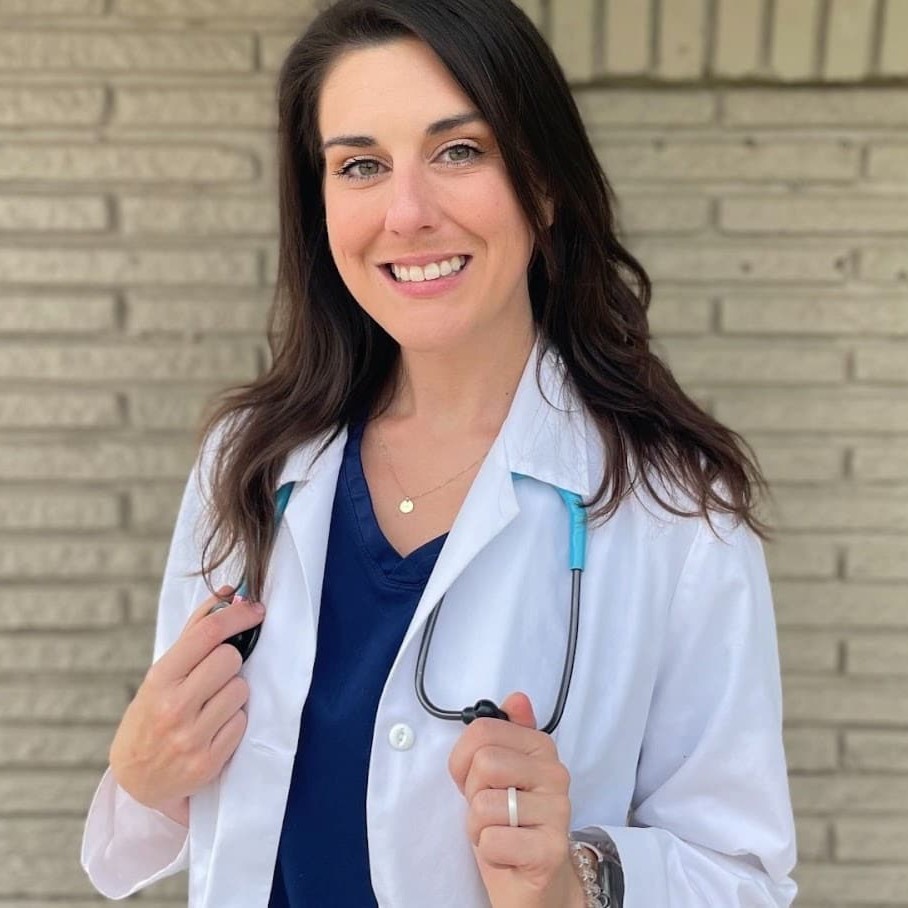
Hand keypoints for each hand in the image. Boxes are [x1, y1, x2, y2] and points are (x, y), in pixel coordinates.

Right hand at [109, 586, 264, 824]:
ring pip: (241, 690)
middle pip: (230, 659)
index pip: (208, 633)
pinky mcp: (208, 762)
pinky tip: (214, 727)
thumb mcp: (163, 672)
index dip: (238, 615)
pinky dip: (234, 720)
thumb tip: (228, 592)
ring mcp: (191, 737)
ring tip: (212, 704)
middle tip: (217, 674)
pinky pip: (242, 722)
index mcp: (160, 677)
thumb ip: (196, 630)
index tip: (256, 609)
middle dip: (231, 661)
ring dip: (234, 692)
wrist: (137, 778)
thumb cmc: (154, 712)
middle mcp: (173, 707)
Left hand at [448, 692, 585, 907]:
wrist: (535, 882)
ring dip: (478, 827)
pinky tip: (507, 854)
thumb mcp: (500, 773)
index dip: (463, 760)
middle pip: (485, 763)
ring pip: (485, 804)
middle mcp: (555, 774)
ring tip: (499, 832)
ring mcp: (557, 812)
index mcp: (541, 747)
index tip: (475, 779)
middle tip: (490, 810)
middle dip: (473, 793)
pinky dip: (488, 852)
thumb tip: (517, 698)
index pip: (483, 731)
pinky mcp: (551, 850)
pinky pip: (493, 840)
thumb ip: (505, 732)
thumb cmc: (510, 823)